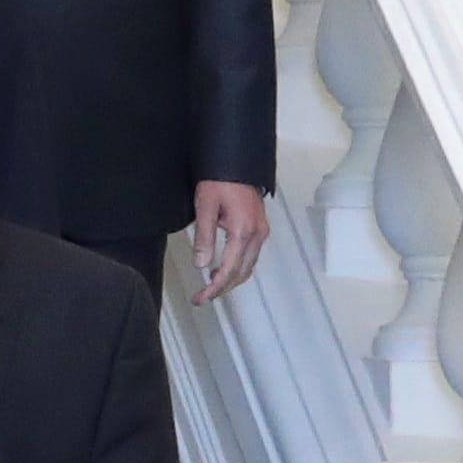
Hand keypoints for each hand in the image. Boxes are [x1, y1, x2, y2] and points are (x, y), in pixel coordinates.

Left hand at [191, 181, 268, 300]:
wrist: (237, 164)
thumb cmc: (220, 181)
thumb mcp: (205, 208)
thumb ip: (203, 238)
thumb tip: (201, 264)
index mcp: (243, 230)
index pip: (229, 269)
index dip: (215, 287)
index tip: (201, 297)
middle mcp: (257, 234)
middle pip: (242, 273)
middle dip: (222, 288)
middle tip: (202, 298)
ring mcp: (261, 232)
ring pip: (248, 267)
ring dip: (230, 281)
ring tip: (210, 288)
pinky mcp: (259, 229)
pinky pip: (251, 257)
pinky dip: (238, 269)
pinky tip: (222, 271)